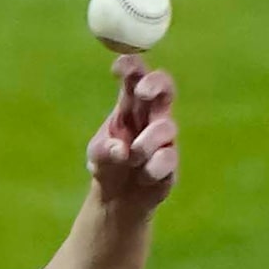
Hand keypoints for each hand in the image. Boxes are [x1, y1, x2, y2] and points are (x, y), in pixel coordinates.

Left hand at [85, 54, 178, 211]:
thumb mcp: (97, 155)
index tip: (117, 69)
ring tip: (131, 158)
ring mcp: (164, 139)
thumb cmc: (108, 166)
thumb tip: (120, 150)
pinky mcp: (171, 163)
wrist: (117, 201)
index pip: (135, 76)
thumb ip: (103, 150)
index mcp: (130, 105)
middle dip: (155, 83)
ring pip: (166, 127)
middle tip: (141, 91)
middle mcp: (151, 116)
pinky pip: (167, 158)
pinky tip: (142, 177)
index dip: (131, 66)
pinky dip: (151, 169)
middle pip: (165, 87)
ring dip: (145, 143)